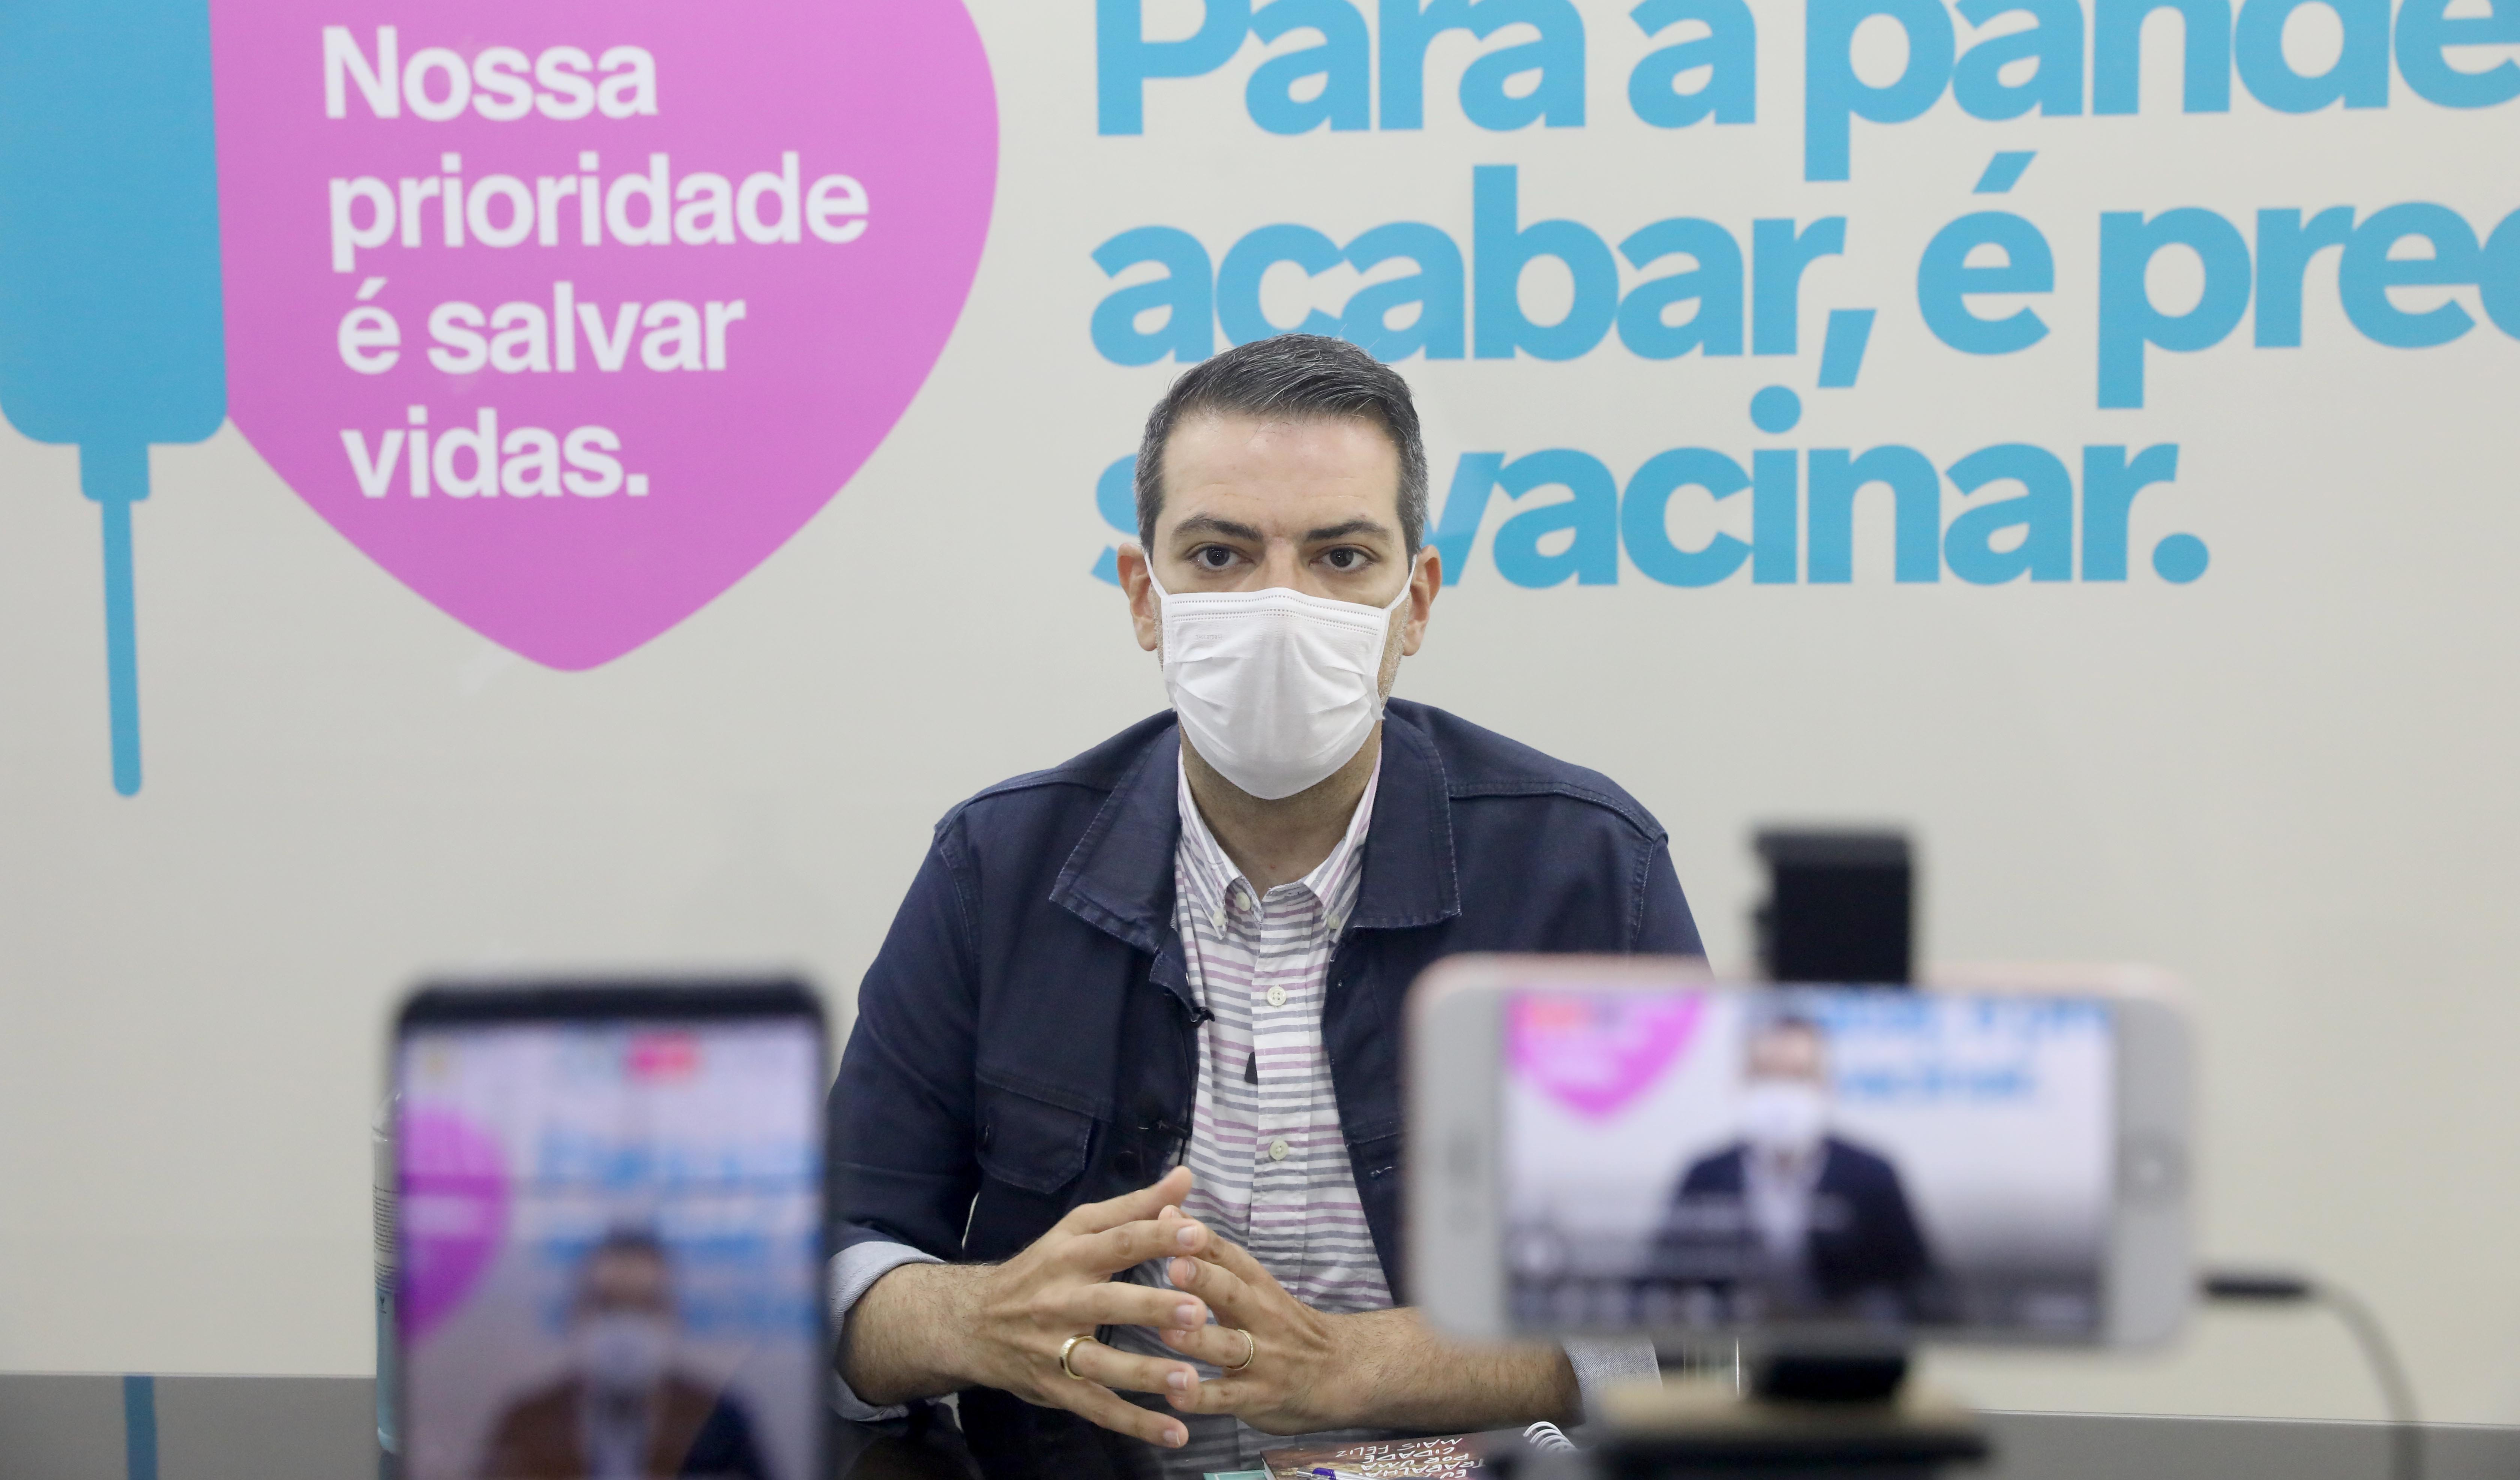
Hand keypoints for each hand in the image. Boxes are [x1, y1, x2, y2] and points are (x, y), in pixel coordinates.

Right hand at [844, 1167, 1216, 1448]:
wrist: (970, 1321)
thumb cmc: (1040, 1269)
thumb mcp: (1079, 1228)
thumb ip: (1136, 1207)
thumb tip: (1186, 1176)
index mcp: (1072, 1255)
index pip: (1119, 1242)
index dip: (1158, 1238)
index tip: (1199, 1236)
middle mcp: (1062, 1300)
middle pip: (1109, 1303)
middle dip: (1152, 1307)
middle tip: (1196, 1311)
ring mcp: (1055, 1349)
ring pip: (1102, 1364)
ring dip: (1146, 1375)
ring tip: (1190, 1382)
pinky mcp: (1056, 1388)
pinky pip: (1098, 1408)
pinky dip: (1136, 1424)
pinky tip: (1176, 1434)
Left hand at [1154, 1228, 1367, 1434]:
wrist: (1343, 1372)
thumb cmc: (1285, 1325)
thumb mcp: (1256, 1287)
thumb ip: (1213, 1256)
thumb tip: (1168, 1209)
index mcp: (1260, 1287)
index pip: (1233, 1257)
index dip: (1205, 1239)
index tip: (1171, 1219)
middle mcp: (1262, 1318)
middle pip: (1232, 1294)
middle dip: (1204, 1280)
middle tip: (1174, 1267)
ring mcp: (1262, 1359)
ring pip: (1227, 1346)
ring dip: (1198, 1339)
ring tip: (1167, 1330)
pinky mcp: (1257, 1398)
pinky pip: (1226, 1398)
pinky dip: (1201, 1397)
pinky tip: (1175, 1395)